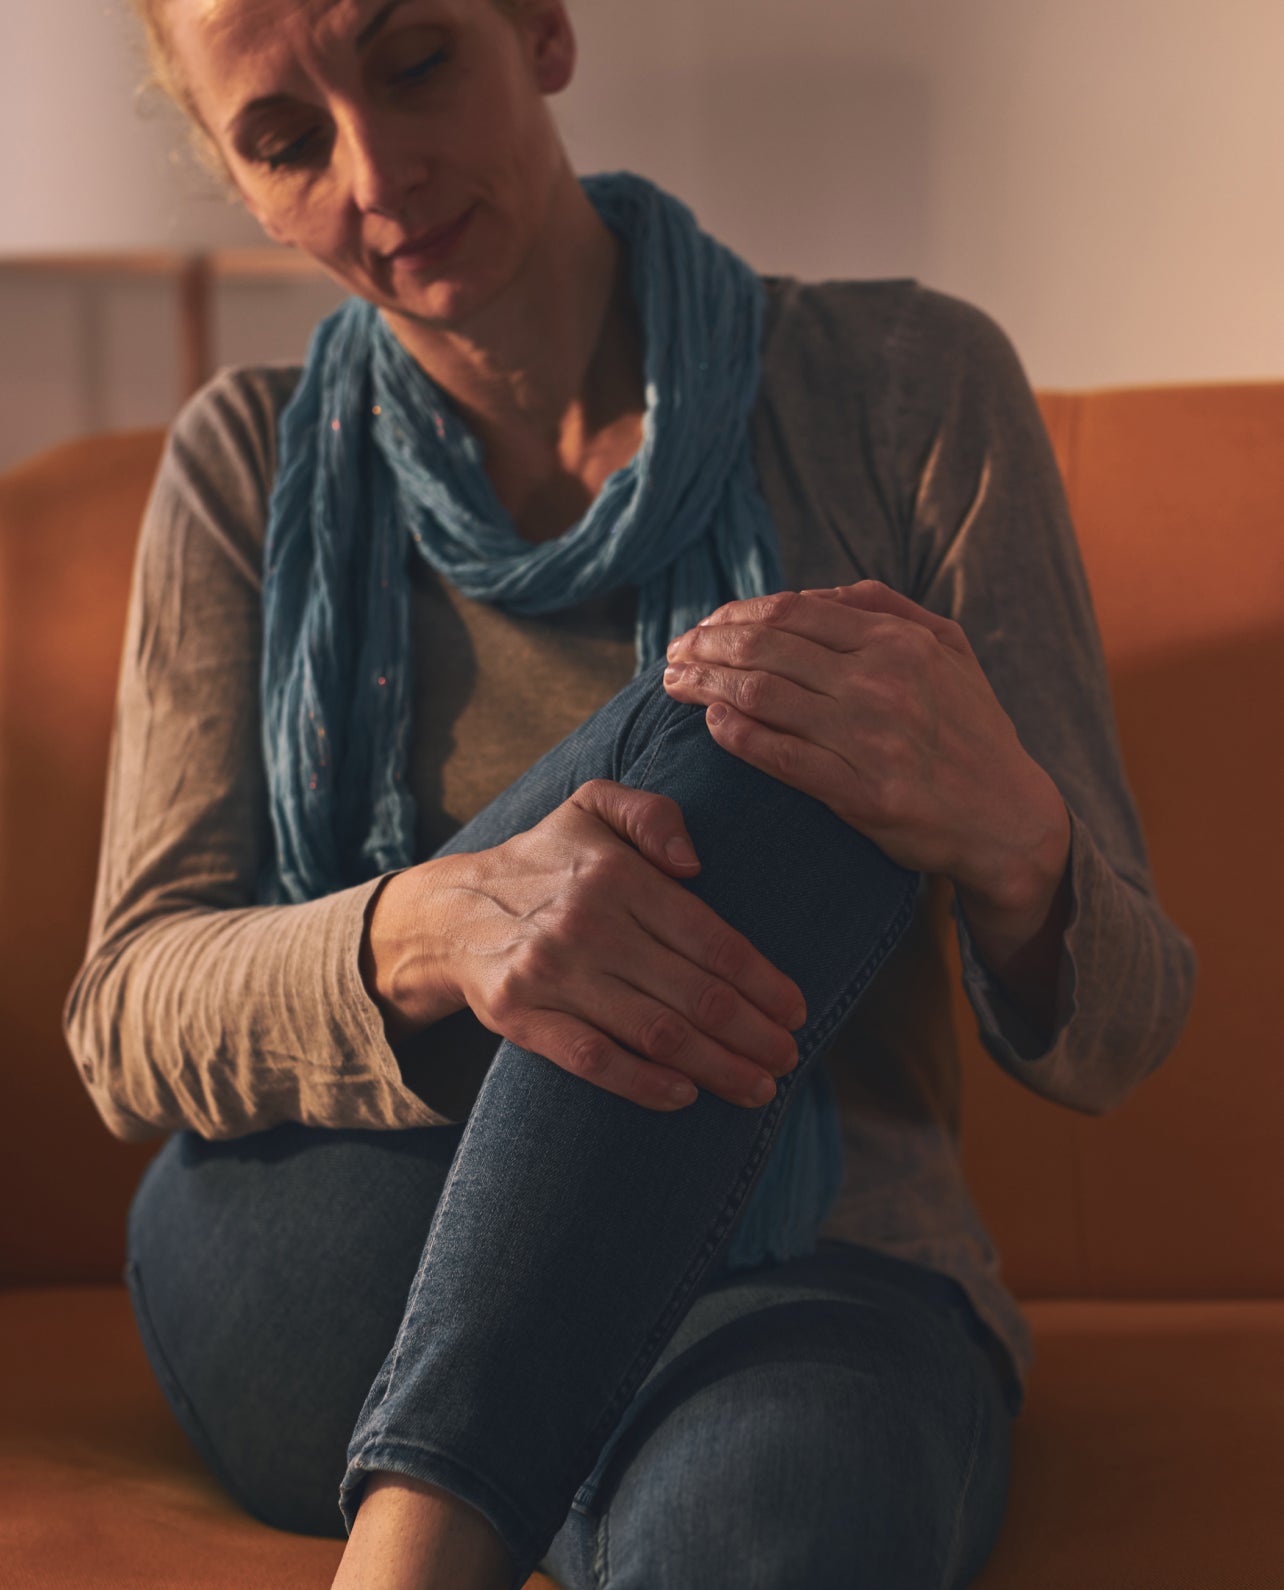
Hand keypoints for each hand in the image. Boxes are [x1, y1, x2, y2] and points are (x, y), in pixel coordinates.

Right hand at [369, 780, 806, 1112]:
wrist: (452, 911)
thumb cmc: (545, 860)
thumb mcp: (594, 805)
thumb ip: (653, 814)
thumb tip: (694, 863)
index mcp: (617, 875)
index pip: (709, 937)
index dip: (761, 980)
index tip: (795, 1010)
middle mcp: (587, 924)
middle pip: (692, 993)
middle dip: (752, 1033)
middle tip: (789, 1058)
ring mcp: (552, 974)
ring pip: (655, 1032)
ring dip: (717, 1067)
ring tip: (758, 1087)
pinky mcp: (521, 1017)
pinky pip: (593, 1060)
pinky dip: (643, 1083)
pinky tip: (685, 1095)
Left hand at [662, 580, 1069, 916]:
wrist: (1008, 818)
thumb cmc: (972, 730)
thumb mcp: (949, 648)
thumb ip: (886, 609)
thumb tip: (816, 594)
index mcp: (898, 641)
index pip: (792, 611)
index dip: (733, 615)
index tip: (702, 628)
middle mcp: (882, 681)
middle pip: (765, 647)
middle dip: (705, 646)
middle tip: (673, 656)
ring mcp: (870, 737)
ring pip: (762, 696)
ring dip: (706, 686)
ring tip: (675, 686)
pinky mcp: (860, 793)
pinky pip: (780, 755)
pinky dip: (737, 735)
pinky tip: (712, 725)